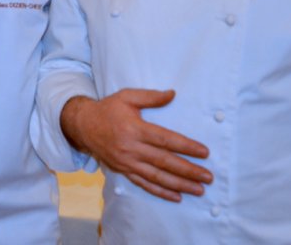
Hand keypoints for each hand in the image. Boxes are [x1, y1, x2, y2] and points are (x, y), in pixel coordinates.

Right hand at [61, 89, 212, 201]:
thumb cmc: (107, 109)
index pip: (165, 140)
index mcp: (134, 129)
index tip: (204, 152)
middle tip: (208, 177)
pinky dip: (160, 191)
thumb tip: (172, 94)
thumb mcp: (126, 96)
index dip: (186, 146)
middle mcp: (131, 148)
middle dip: (188, 170)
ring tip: (198, 190)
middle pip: (164, 161)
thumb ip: (150, 97)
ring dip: (179, 184)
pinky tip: (176, 196)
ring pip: (156, 176)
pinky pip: (144, 184)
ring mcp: (127, 162)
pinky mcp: (123, 171)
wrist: (82, 126)